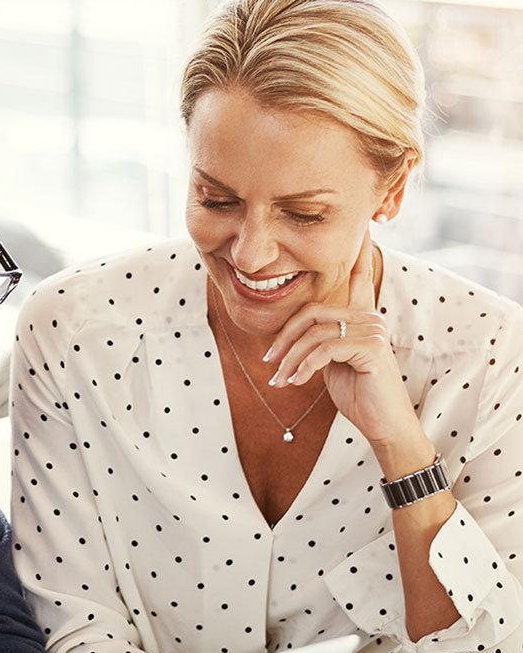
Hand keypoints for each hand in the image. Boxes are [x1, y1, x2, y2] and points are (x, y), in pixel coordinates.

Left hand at [265, 231, 421, 453]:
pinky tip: (295, 383)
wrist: (383, 424)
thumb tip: (291, 339)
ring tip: (279, 381)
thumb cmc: (358, 394)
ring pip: (314, 333)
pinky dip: (303, 367)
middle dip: (285, 338)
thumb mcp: (332, 364)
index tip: (362, 227)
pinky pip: (323, 349)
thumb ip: (318, 343)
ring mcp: (372, 331)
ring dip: (289, 359)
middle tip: (270, 363)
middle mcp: (370, 317)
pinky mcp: (370, 348)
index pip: (358, 277)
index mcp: (362, 316)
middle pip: (313, 312)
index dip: (357, 253)